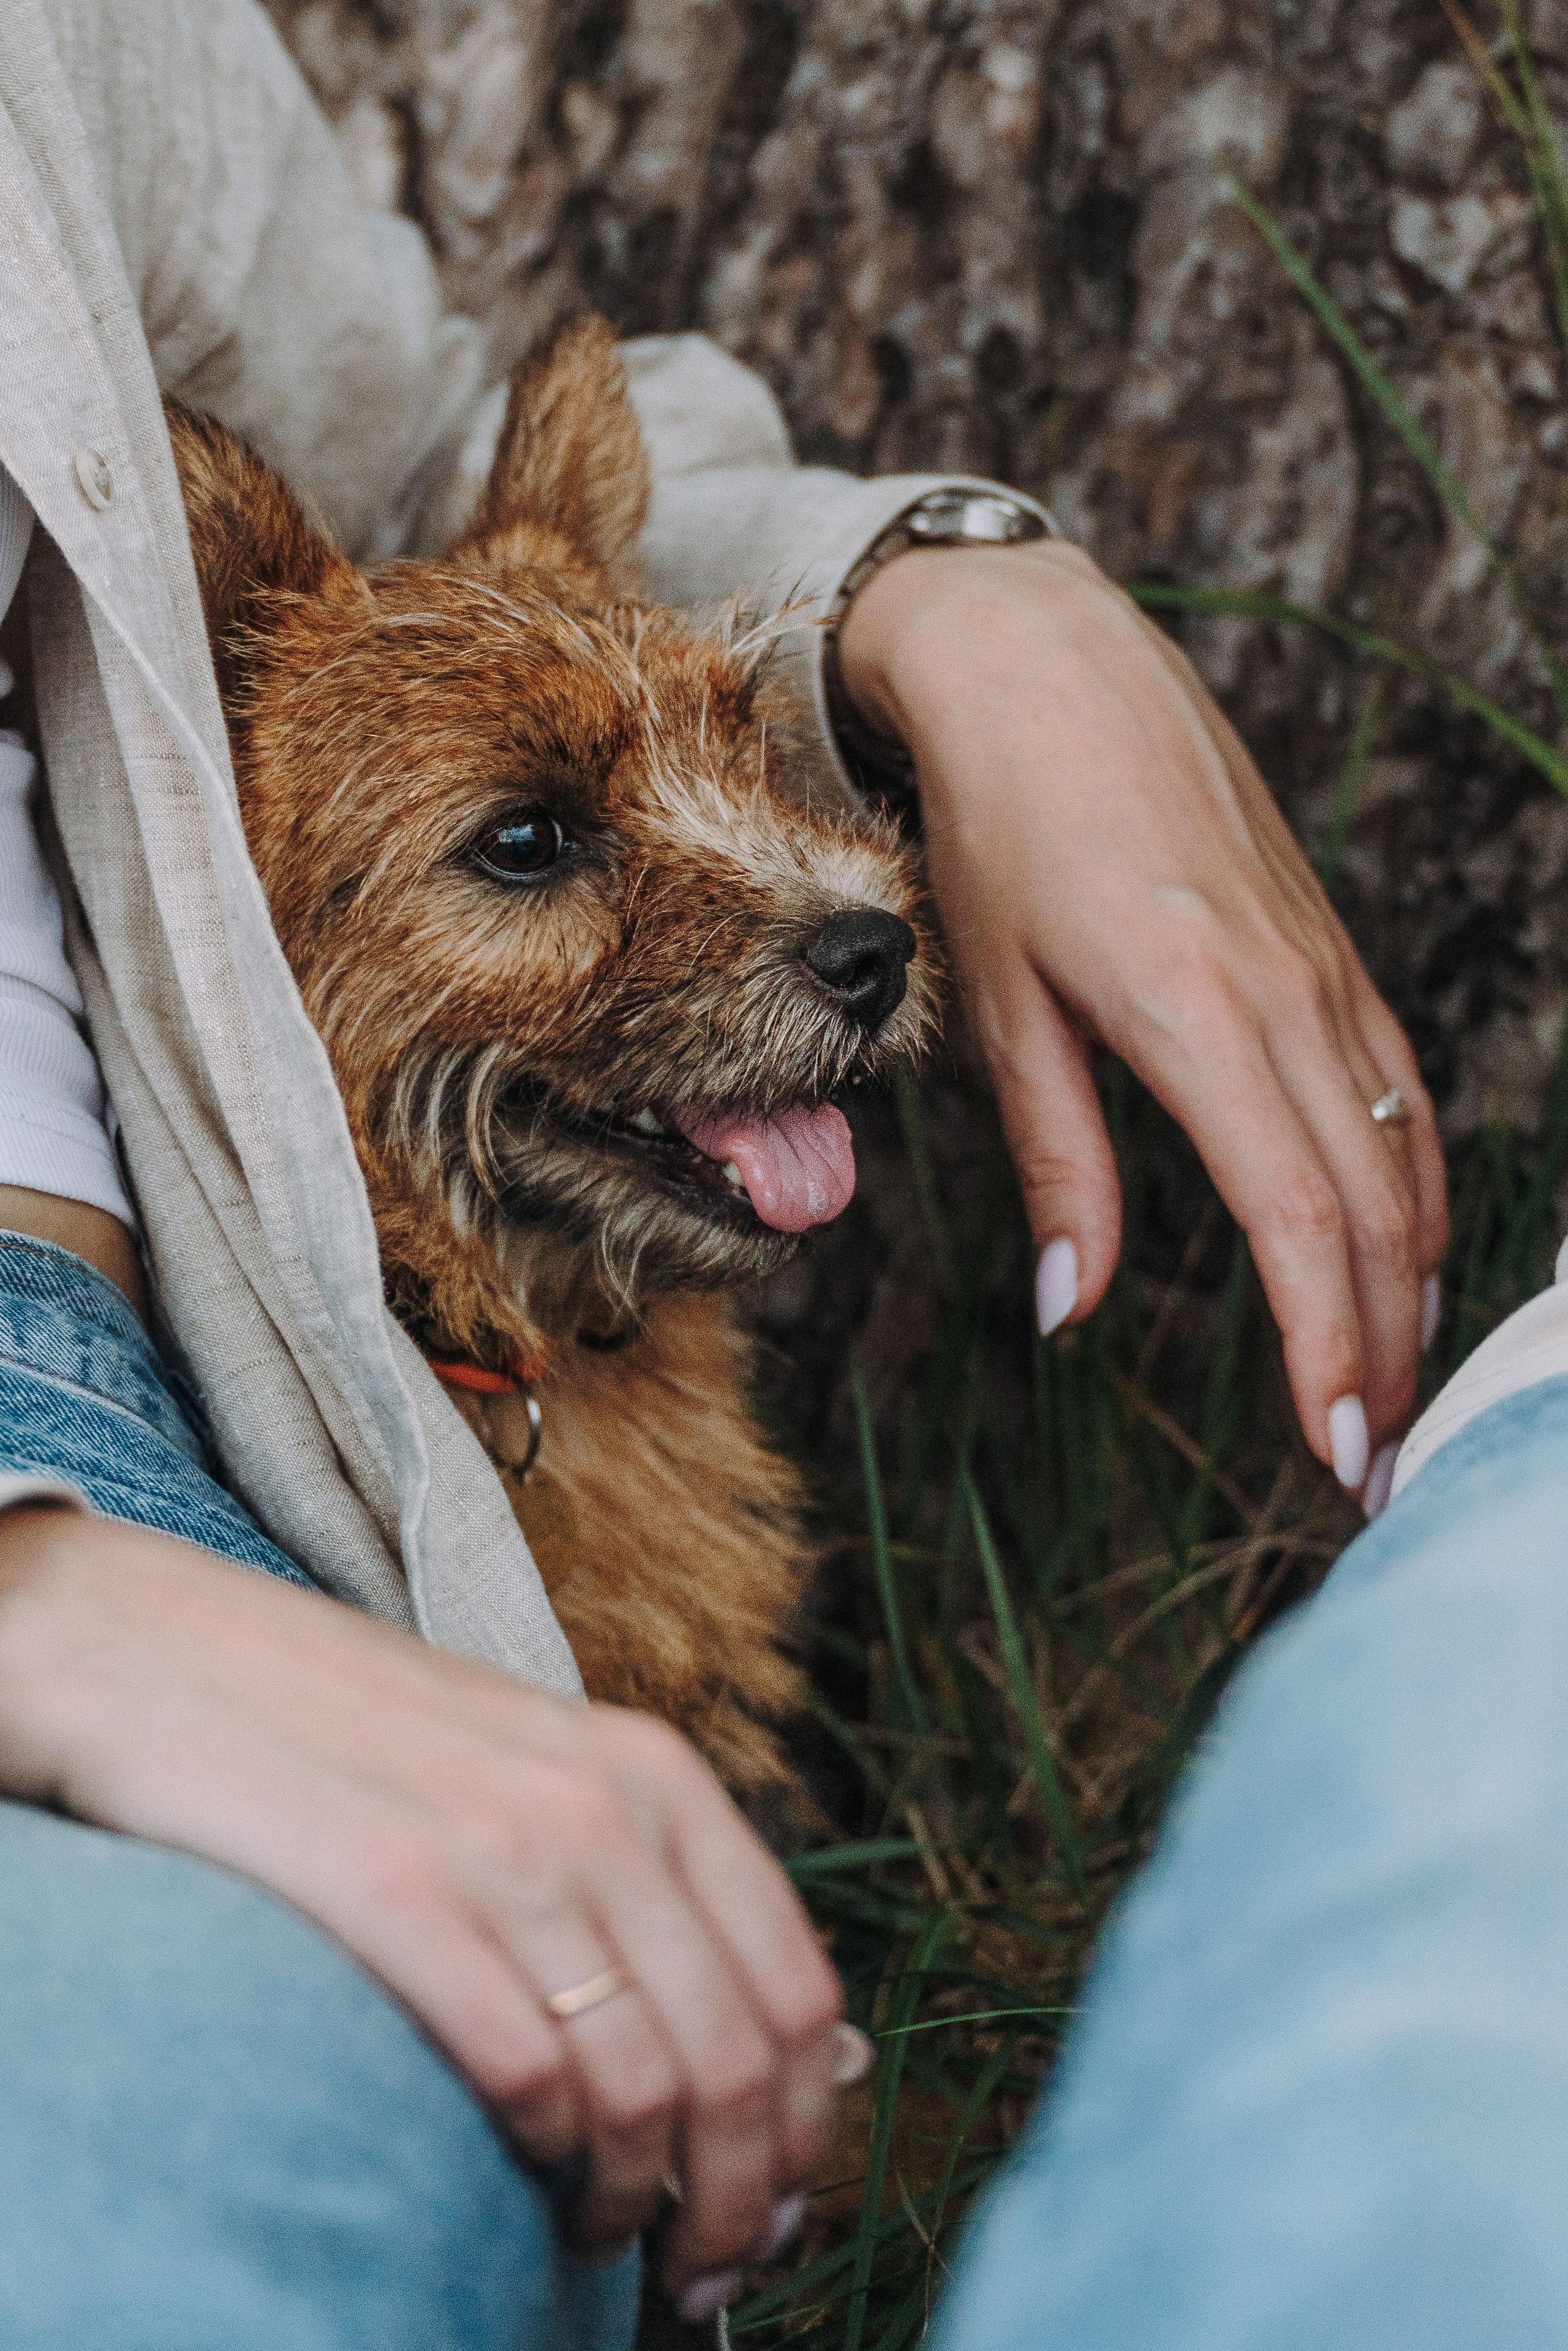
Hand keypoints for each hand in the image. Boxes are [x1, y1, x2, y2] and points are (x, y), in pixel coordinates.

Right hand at [0, 1508, 846, 2293]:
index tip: (774, 2211)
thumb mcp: (549, 1770)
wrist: (189, 1658)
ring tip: (600, 2235)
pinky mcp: (396, 1895)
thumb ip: (648, 1879)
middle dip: (733, 2206)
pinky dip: (540, 2151)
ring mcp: (502, 1849)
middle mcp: (603, 1810)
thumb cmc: (373, 1737)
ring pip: (639, 2088)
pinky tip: (523, 2165)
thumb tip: (757, 2043)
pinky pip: (521, 2069)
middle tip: (698, 2274)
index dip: (806, 2132)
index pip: (799, 1992)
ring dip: (634, 2204)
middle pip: (736, 2065)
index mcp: (658, 1776)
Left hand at [836, 538, 1447, 1493]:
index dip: (1330, 1343)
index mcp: (1199, 1014)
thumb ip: (1054, 1164)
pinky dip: (1412, 1184)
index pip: (1300, 1216)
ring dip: (1412, 1280)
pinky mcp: (1325, 948)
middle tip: (1376, 1463)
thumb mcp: (1003, 1008)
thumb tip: (1067, 1308)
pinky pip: (1398, 1087)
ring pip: (1407, 1150)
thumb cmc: (999, 834)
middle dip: (1387, 1346)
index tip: (1339, 1446)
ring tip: (1393, 1384)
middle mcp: (1288, 994)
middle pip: (1377, 1204)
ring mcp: (1321, 966)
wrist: (1044, 667)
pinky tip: (1398, 1246)